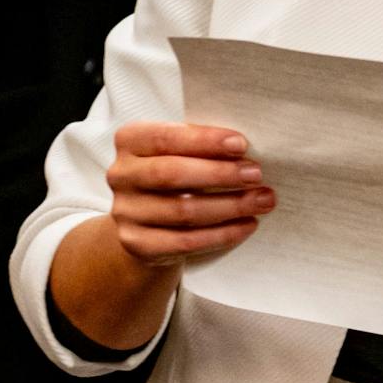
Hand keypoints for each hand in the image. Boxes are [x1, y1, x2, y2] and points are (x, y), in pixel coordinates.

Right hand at [105, 120, 273, 270]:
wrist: (146, 220)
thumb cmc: (173, 172)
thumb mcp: (178, 150)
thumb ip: (201, 145)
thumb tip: (245, 151)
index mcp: (129, 140)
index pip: (165, 137)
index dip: (204, 141)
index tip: (241, 145)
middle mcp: (120, 175)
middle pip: (172, 174)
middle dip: (220, 174)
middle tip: (256, 175)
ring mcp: (125, 212)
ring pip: (183, 211)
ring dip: (230, 206)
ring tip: (262, 200)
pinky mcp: (137, 244)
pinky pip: (185, 242)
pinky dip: (222, 234)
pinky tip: (247, 225)